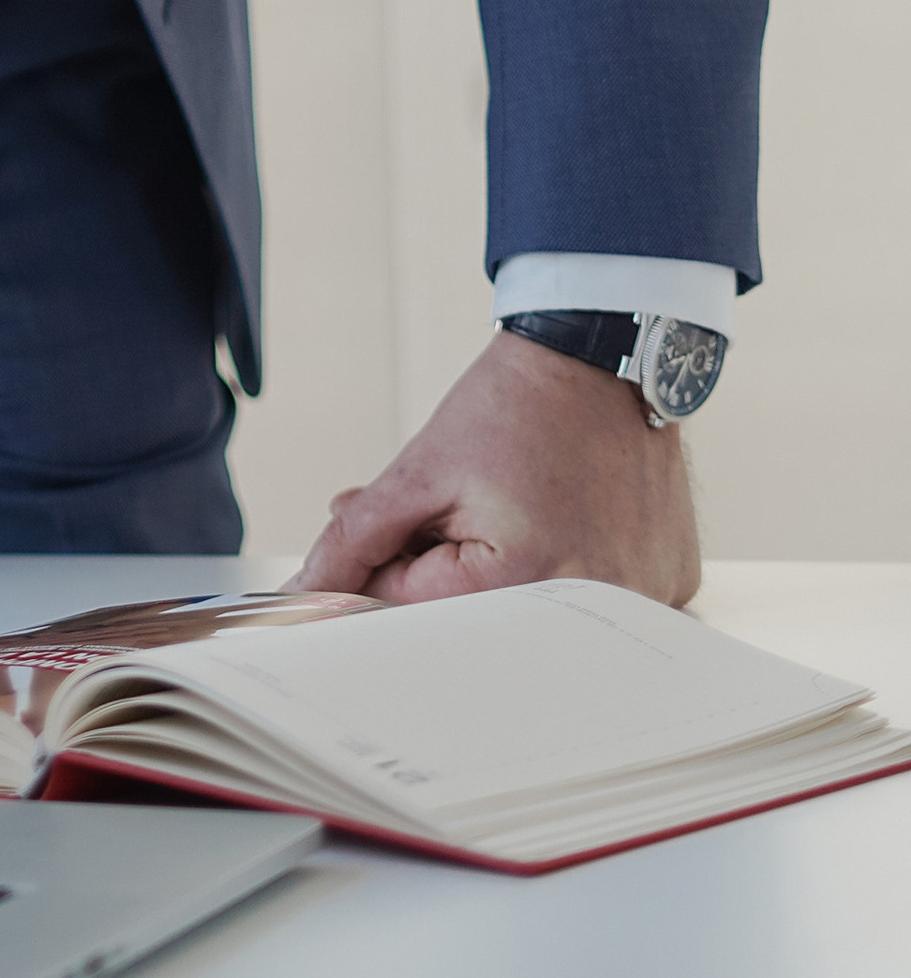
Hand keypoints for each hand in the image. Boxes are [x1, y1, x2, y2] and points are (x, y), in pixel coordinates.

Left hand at [290, 328, 699, 604]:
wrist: (600, 354)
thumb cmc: (513, 405)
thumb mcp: (419, 470)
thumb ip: (356, 539)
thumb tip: (304, 594)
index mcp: (523, 584)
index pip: (422, 612)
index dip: (399, 563)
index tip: (408, 528)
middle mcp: (594, 607)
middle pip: (485, 622)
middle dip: (452, 573)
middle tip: (467, 509)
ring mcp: (643, 600)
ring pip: (544, 615)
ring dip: (516, 575)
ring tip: (527, 504)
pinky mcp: (672, 584)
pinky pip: (605, 602)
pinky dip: (577, 570)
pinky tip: (578, 514)